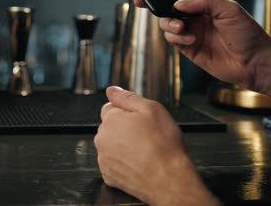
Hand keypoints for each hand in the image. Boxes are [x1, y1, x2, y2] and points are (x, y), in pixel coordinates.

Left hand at [95, 86, 219, 205]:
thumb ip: (128, 97)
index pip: (110, 107)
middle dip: (124, 128)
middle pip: (110, 127)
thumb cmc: (163, 146)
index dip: (127, 112)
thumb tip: (112, 90)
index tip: (140, 120)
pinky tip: (139, 162)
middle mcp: (102, 139)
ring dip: (123, 145)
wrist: (168, 180)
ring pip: (112, 145)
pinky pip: (114, 163)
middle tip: (146, 135)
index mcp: (110, 120)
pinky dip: (123, 162)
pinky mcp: (109, 176)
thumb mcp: (152, 109)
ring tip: (144, 150)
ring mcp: (104, 159)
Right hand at [134, 0, 270, 89]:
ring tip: (182, 28)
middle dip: (159, 7)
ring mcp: (191, 32)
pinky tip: (190, 40)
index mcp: (205, 1)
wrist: (254, 62)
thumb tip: (179, 3)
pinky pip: (173, 40)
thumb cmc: (247, 33)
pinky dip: (176, 38)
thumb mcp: (229, 9)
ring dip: (170, 24)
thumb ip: (204, 0)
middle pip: (168, 7)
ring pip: (167, 24)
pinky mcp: (189, 48)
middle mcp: (196, 16)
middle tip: (159, 9)